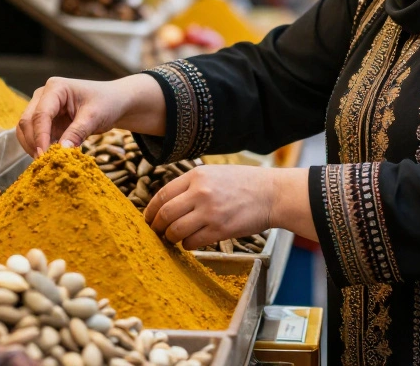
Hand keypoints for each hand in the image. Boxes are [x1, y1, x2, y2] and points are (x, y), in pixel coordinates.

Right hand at [16, 74, 164, 156]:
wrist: (114, 103)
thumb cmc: (106, 103)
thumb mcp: (94, 117)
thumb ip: (77, 133)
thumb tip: (62, 151)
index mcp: (55, 88)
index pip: (41, 114)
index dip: (40, 136)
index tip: (44, 155)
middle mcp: (44, 96)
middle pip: (28, 121)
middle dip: (34, 143)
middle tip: (45, 163)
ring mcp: (42, 108)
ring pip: (26, 130)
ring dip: (33, 147)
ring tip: (48, 162)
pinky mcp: (46, 122)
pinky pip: (35, 136)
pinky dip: (39, 148)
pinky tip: (50, 158)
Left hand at [145, 166, 316, 246]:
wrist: (271, 194)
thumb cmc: (243, 183)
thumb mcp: (214, 173)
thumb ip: (191, 185)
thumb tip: (167, 202)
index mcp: (196, 176)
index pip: (162, 194)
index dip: (151, 210)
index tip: (148, 219)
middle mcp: (200, 193)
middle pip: (165, 214)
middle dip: (156, 226)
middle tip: (156, 232)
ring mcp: (210, 212)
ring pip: (175, 231)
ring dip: (170, 237)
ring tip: (173, 238)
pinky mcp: (220, 230)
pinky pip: (192, 242)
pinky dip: (187, 245)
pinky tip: (191, 242)